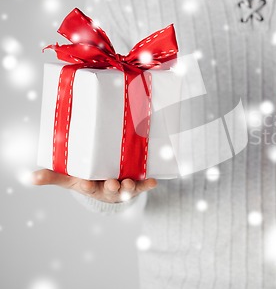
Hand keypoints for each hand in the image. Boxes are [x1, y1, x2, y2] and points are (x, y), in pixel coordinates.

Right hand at [32, 169, 156, 202]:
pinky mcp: (135, 184)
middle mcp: (108, 188)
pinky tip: (154, 181)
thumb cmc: (88, 181)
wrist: (108, 187)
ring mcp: (123, 187)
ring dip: (129, 187)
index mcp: (92, 187)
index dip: (86, 185)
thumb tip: (30, 177)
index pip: (87, 187)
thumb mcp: (70, 178)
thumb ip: (52, 176)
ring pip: (126, 188)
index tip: (85, 183)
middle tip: (112, 182)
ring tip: (130, 183)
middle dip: (111, 186)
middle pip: (110, 189)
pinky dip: (148, 184)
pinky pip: (143, 185)